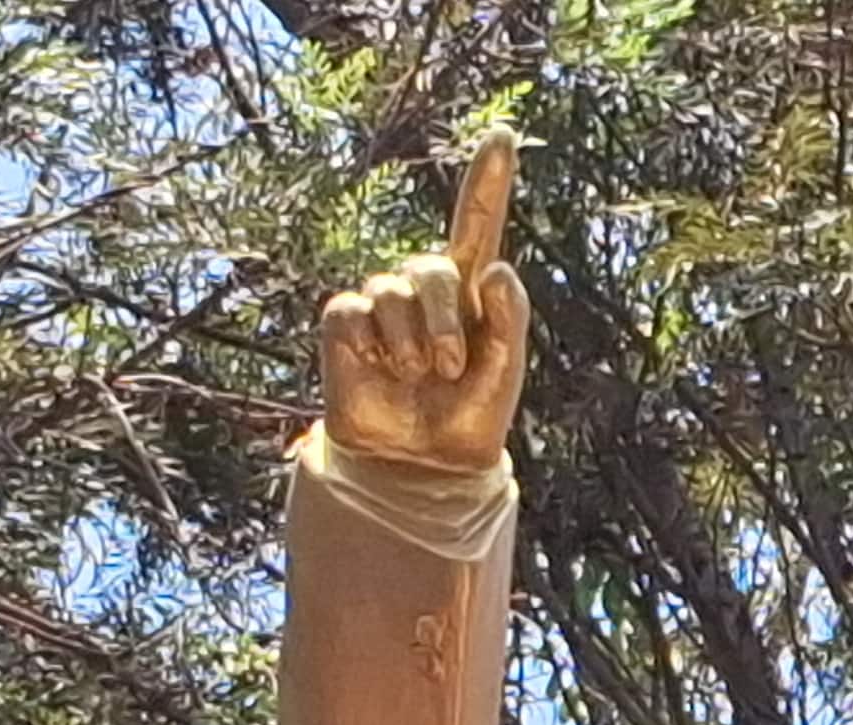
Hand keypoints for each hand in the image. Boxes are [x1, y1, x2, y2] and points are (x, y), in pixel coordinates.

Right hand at [318, 129, 528, 472]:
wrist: (425, 462)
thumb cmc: (470, 412)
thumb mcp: (504, 369)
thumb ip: (508, 319)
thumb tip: (496, 268)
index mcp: (471, 288)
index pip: (478, 223)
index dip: (488, 179)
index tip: (504, 134)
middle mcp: (423, 284)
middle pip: (435, 269)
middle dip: (448, 322)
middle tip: (451, 369)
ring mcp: (381, 300)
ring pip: (394, 293)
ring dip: (415, 345)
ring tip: (421, 378)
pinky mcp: (344, 320)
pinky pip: (357, 314)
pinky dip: (377, 348)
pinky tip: (383, 372)